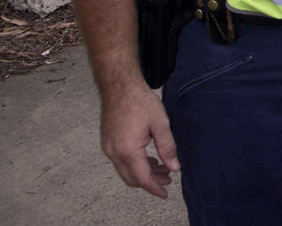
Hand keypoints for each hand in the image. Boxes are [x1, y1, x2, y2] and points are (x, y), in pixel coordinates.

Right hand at [100, 82, 178, 197]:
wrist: (120, 87)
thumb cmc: (141, 102)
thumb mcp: (161, 124)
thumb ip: (167, 147)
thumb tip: (174, 167)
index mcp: (128, 150)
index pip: (142, 178)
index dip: (155, 188)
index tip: (166, 194)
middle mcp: (114, 153)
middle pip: (132, 178)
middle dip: (150, 182)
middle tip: (168, 180)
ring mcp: (108, 148)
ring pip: (126, 170)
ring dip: (143, 172)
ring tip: (163, 168)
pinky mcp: (107, 142)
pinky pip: (121, 161)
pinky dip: (135, 164)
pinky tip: (150, 158)